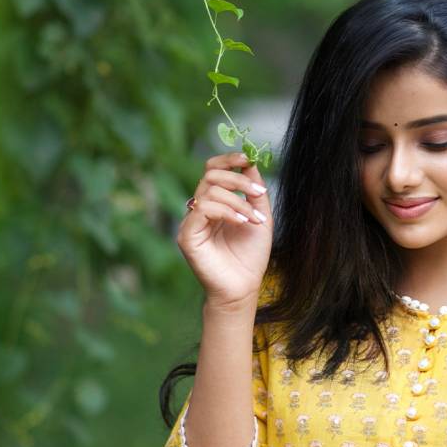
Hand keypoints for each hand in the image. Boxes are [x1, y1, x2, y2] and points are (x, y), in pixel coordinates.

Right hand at [176, 151, 272, 309]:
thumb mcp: (260, 216)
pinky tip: (242, 223)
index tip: (248, 159)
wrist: (243, 287)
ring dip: (237, 201)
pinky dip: (226, 211)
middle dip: (238, 180)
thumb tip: (250, 162)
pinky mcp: (187, 235)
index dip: (228, 159)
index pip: (213, 170)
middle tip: (258, 193)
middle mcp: (199, 209)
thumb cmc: (250, 256)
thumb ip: (254, 191)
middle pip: (210, 175)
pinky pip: (203, 210)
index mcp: (215, 202)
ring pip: (209, 191)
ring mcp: (191, 222)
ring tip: (253, 219)